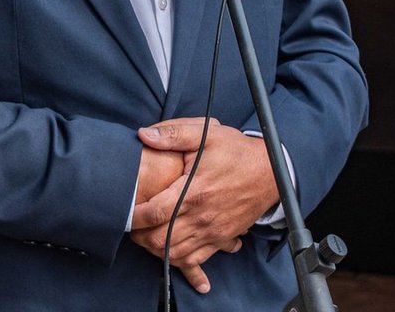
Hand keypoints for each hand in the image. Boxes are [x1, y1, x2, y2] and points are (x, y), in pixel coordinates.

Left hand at [129, 117, 277, 293]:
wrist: (270, 171)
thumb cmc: (236, 151)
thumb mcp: (207, 134)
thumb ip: (173, 133)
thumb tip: (143, 134)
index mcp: (194, 191)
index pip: (156, 213)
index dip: (135, 216)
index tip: (124, 211)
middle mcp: (202, 216)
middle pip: (161, 239)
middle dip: (140, 236)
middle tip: (131, 226)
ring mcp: (213, 231)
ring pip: (175, 253)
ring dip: (155, 249)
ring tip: (144, 236)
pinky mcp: (221, 238)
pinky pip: (195, 259)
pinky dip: (178, 260)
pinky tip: (169, 251)